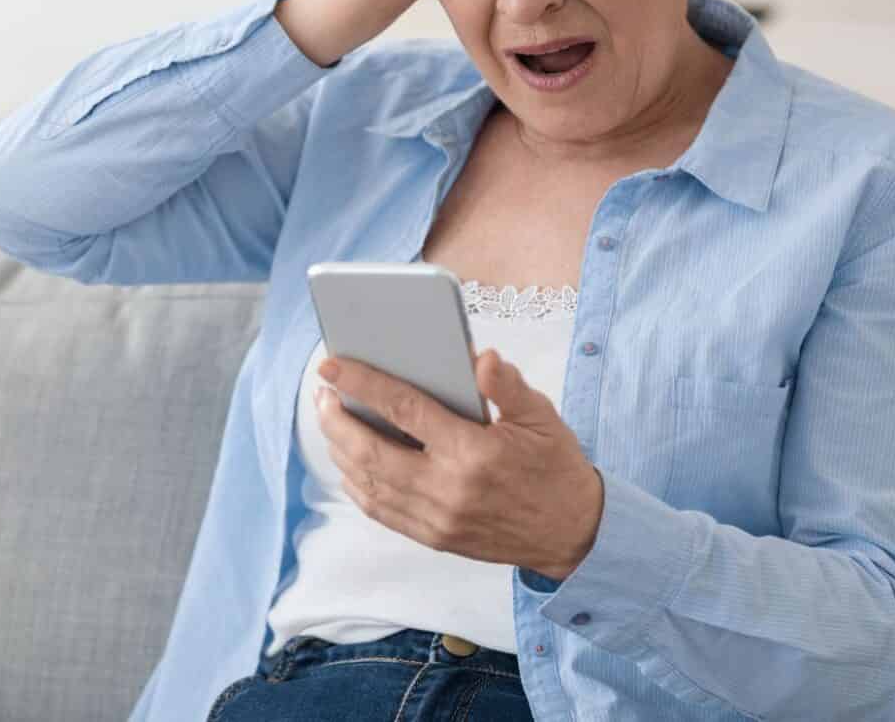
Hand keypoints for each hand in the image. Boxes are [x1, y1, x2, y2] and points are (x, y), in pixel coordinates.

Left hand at [313, 348, 604, 578]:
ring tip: (329, 419)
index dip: (362, 383)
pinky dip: (356, 484)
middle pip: (370, 451)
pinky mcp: (433, 537)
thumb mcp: (542, 418)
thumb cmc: (554, 467)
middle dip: (336, 419)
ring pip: (368, 483)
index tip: (331, 365)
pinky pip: (380, 510)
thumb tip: (482, 358)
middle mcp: (448, 489)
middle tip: (321, 393)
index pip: (404, 409)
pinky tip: (348, 460)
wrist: (573, 533)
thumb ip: (508, 386)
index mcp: (473, 452)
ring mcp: (437, 518)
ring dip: (339, 449)